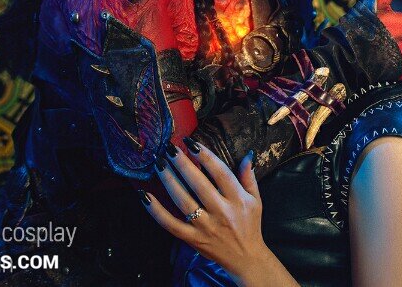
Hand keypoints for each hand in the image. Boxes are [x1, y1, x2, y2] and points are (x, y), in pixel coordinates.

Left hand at [141, 140, 289, 284]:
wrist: (245, 258)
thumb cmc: (250, 225)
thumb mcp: (255, 199)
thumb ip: (249, 177)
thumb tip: (247, 154)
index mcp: (237, 199)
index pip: (220, 173)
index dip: (205, 156)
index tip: (192, 143)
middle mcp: (221, 212)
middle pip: (198, 184)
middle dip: (183, 164)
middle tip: (170, 148)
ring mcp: (205, 226)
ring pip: (183, 201)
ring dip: (169, 181)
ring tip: (159, 164)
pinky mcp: (192, 239)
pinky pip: (170, 224)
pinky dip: (157, 211)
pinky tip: (145, 196)